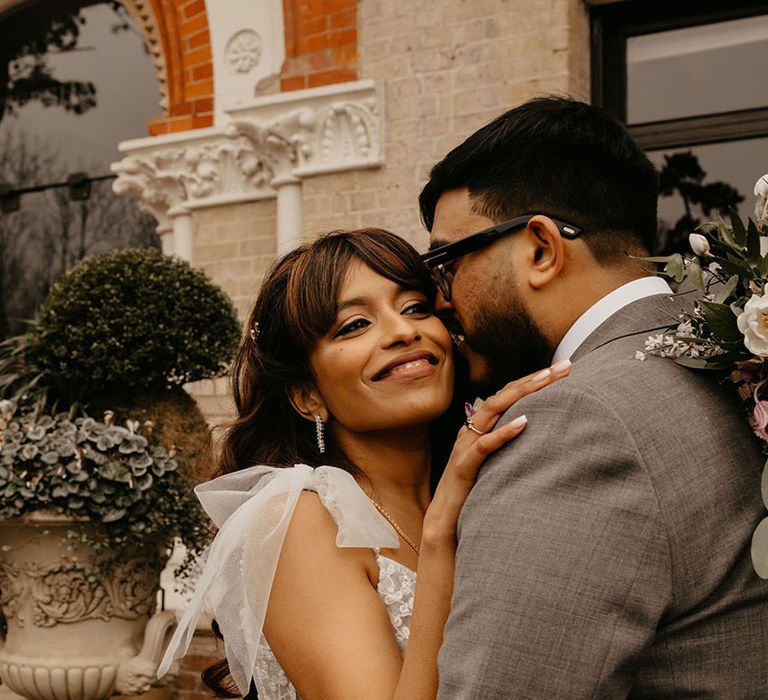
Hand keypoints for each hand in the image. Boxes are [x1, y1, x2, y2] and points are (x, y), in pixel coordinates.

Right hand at [422, 360, 571, 546]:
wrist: (445, 521)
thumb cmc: (474, 492)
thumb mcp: (496, 463)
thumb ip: (510, 446)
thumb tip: (540, 435)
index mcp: (480, 426)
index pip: (509, 394)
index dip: (535, 379)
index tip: (565, 369)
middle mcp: (472, 429)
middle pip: (505, 394)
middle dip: (536, 378)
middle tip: (565, 367)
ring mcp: (466, 446)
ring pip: (493, 410)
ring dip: (522, 393)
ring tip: (547, 381)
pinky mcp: (465, 466)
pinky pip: (485, 445)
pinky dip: (504, 432)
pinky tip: (524, 423)